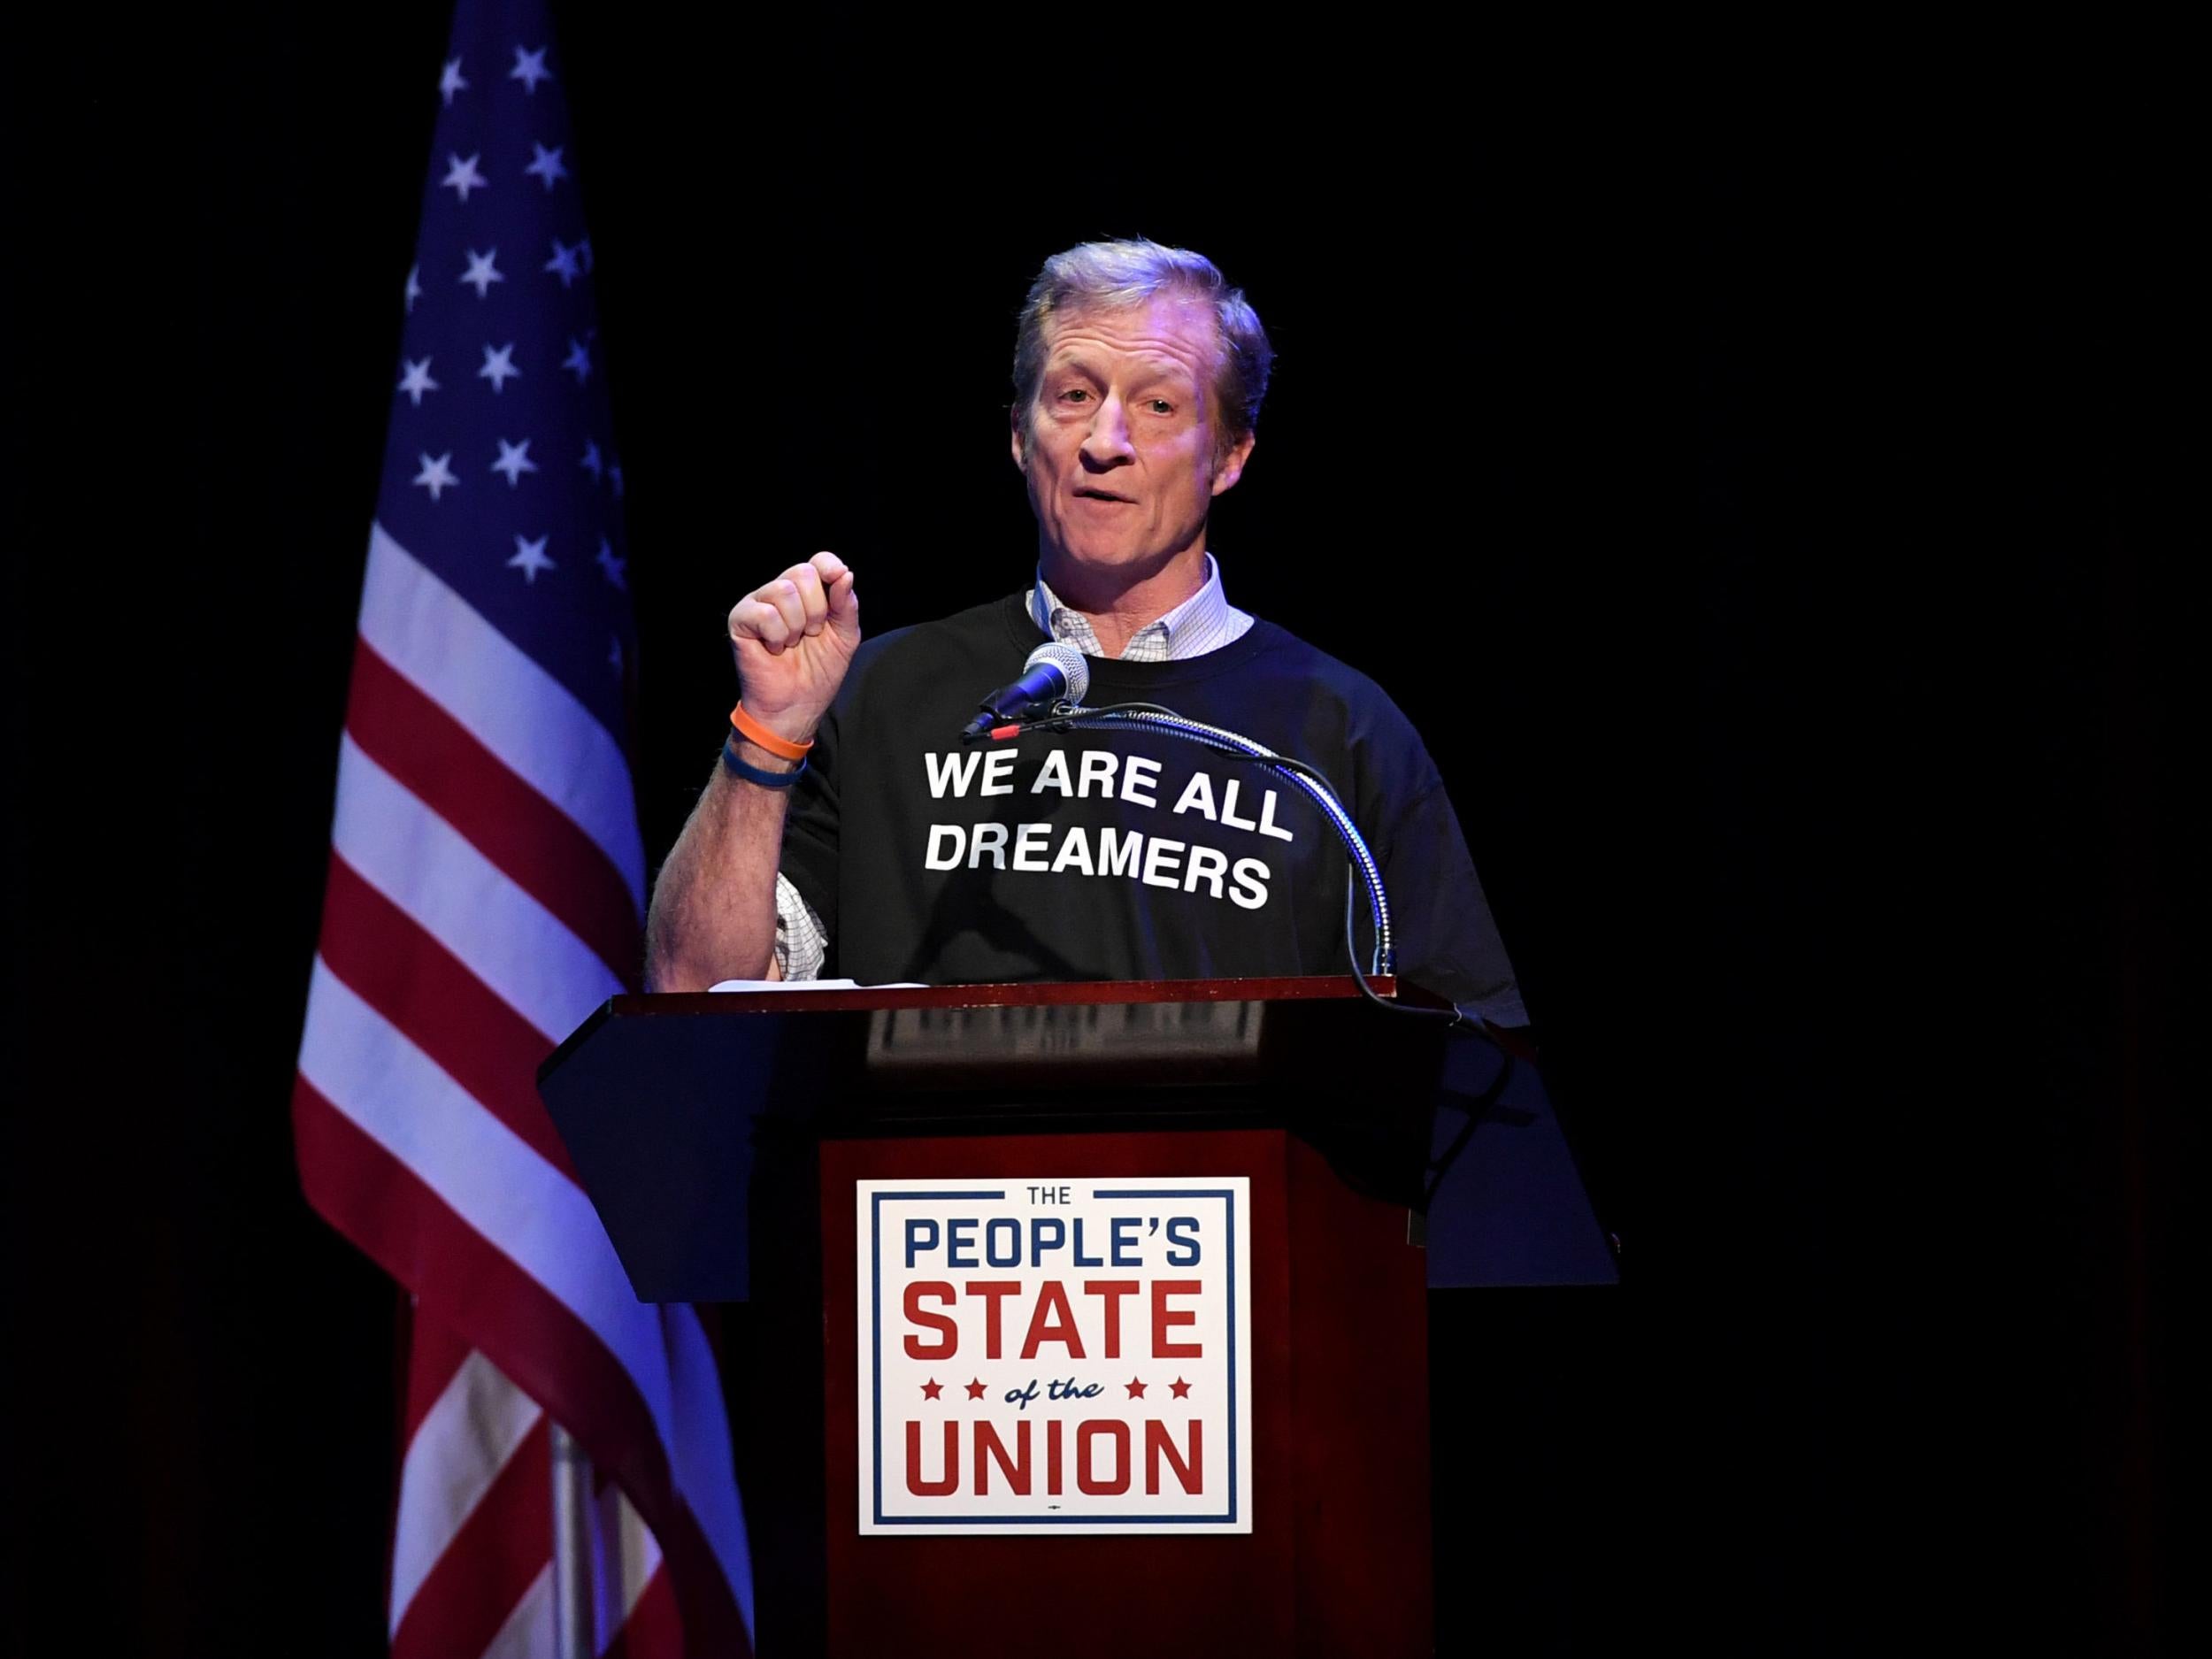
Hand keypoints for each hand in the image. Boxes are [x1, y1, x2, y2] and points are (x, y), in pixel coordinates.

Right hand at [726, 552, 859, 745]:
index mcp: (806, 593)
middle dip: (816, 610)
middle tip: (810, 635)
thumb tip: (844, 573)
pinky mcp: (740, 620)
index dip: (829, 566)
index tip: (838, 580)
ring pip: (783, 591)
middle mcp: (780, 592)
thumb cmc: (818, 672)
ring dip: (796, 626)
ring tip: (791, 644)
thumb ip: (846, 605)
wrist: (796, 707)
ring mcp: (757, 604)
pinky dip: (777, 636)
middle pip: (802, 573)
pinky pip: (766, 613)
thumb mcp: (844, 637)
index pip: (817, 561)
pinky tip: (774, 649)